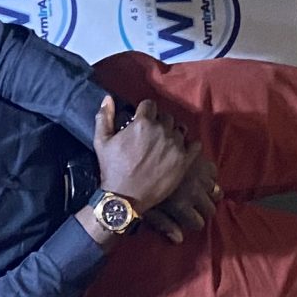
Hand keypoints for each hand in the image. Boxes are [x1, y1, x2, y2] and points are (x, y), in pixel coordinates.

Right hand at [89, 96, 196, 211]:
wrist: (125, 198)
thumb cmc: (112, 169)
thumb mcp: (102, 142)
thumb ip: (104, 117)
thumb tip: (108, 98)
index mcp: (143, 123)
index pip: (149, 105)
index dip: (144, 112)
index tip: (141, 121)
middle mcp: (162, 131)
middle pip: (166, 116)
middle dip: (159, 122)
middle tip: (152, 135)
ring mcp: (175, 145)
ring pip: (180, 129)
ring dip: (173, 133)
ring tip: (165, 143)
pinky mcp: (184, 161)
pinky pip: (195, 144)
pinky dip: (189, 145)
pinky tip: (181, 150)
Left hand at [144, 151, 220, 243]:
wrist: (138, 154)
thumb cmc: (138, 186)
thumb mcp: (147, 207)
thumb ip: (163, 224)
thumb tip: (179, 239)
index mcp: (181, 205)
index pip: (198, 223)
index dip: (192, 223)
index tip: (187, 219)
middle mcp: (194, 192)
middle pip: (210, 210)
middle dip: (203, 210)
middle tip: (194, 206)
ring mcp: (199, 175)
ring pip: (216, 192)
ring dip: (208, 194)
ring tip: (199, 192)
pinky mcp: (200, 160)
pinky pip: (214, 173)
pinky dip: (210, 176)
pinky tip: (200, 176)